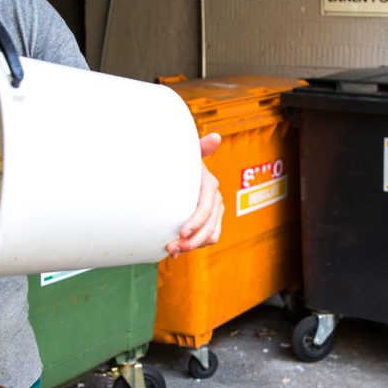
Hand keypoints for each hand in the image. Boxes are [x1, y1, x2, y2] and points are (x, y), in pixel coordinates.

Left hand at [167, 133, 223, 254]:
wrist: (178, 170)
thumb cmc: (180, 160)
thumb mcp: (186, 153)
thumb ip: (199, 146)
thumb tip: (216, 137)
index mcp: (209, 184)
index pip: (207, 208)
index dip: (196, 222)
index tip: (181, 233)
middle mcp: (215, 199)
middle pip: (210, 227)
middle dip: (193, 241)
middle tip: (171, 248)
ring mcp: (214, 211)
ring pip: (211, 236)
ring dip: (193, 247)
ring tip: (172, 250)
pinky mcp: (209, 220)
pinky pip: (207, 238)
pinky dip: (194, 246)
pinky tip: (178, 250)